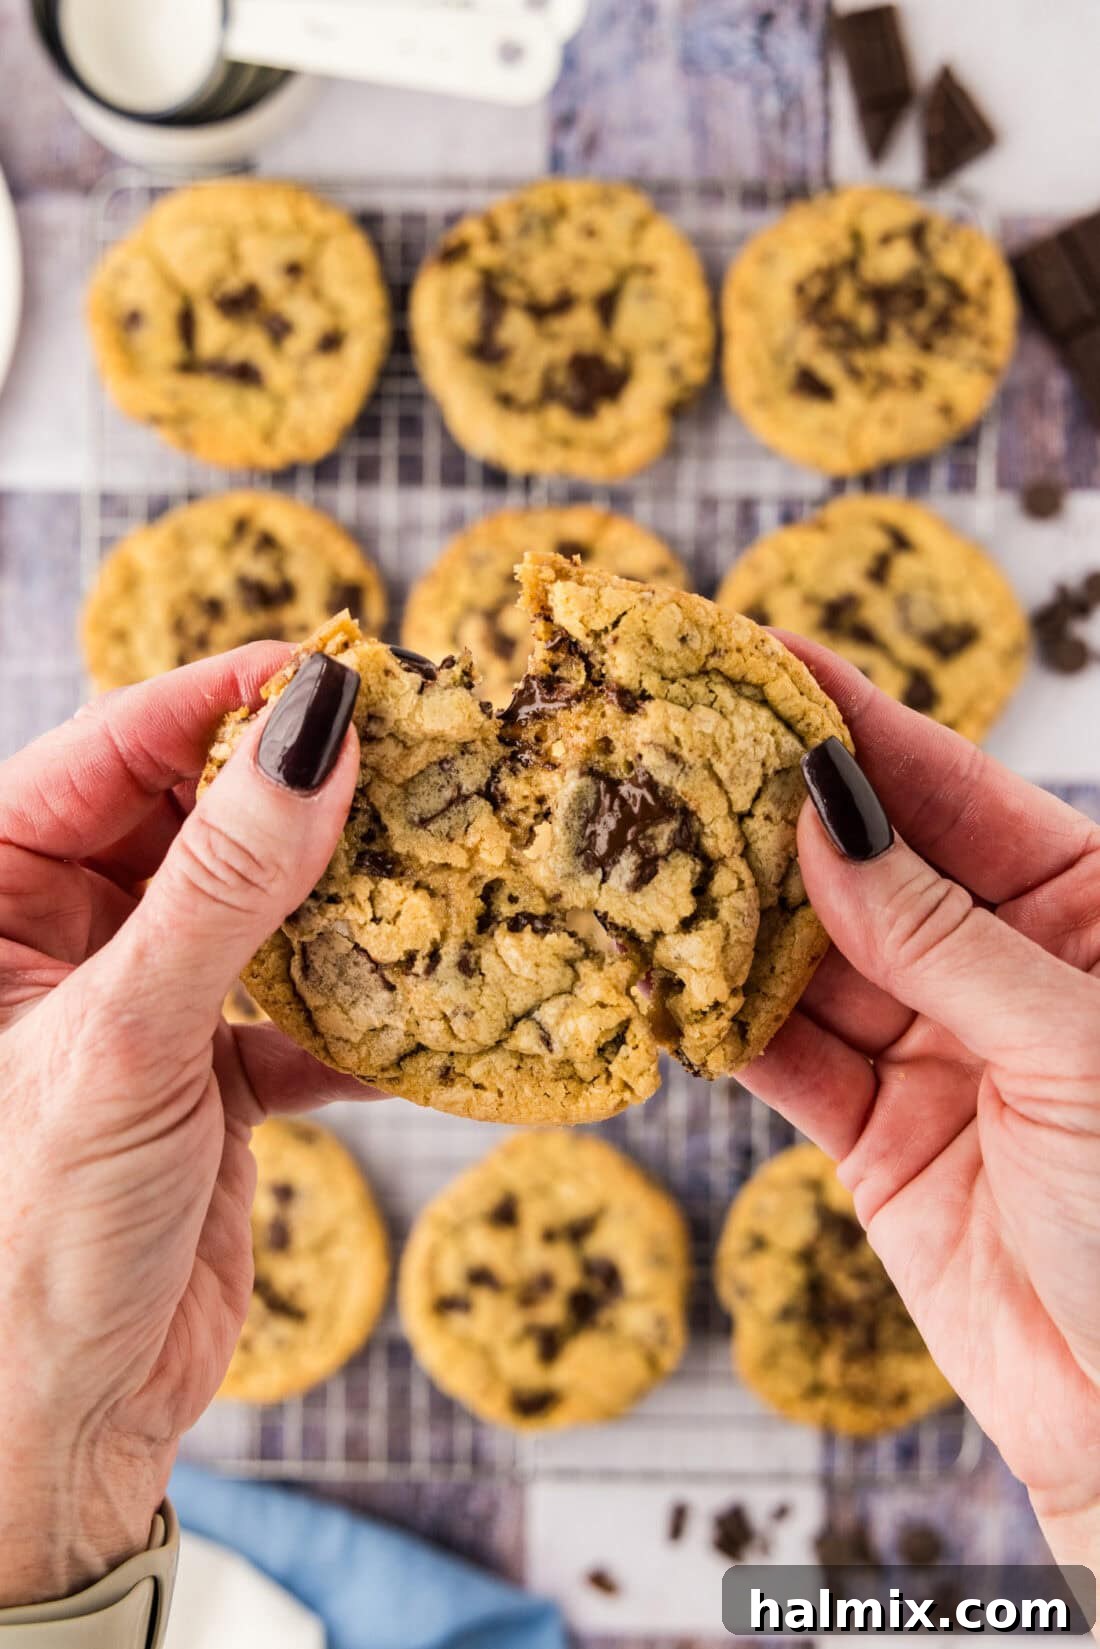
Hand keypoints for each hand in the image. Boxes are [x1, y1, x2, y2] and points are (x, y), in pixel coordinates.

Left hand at [0, 643, 370, 1604]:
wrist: (50, 1439)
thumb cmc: (29, 1242)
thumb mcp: (129, 1042)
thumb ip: (226, 885)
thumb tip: (313, 731)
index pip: (110, 750)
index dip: (222, 701)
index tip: (338, 670)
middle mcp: (52, 934)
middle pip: (192, 813)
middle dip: (299, 795)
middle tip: (415, 761)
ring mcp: (133, 1000)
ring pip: (252, 904)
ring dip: (341, 901)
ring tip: (435, 866)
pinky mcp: (199, 1071)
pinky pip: (289, 1004)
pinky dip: (353, 1012)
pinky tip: (420, 1012)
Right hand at [743, 637, 1099, 1565]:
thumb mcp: (1071, 1050)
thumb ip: (938, 935)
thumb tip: (825, 817)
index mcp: (1086, 910)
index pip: (952, 788)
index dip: (853, 717)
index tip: (759, 648)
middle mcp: (1003, 966)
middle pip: (863, 862)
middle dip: (763, 808)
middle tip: (661, 742)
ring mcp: (935, 1048)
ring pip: (808, 956)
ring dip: (723, 914)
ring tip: (635, 849)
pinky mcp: (875, 1133)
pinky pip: (784, 1057)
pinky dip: (722, 1022)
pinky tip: (664, 977)